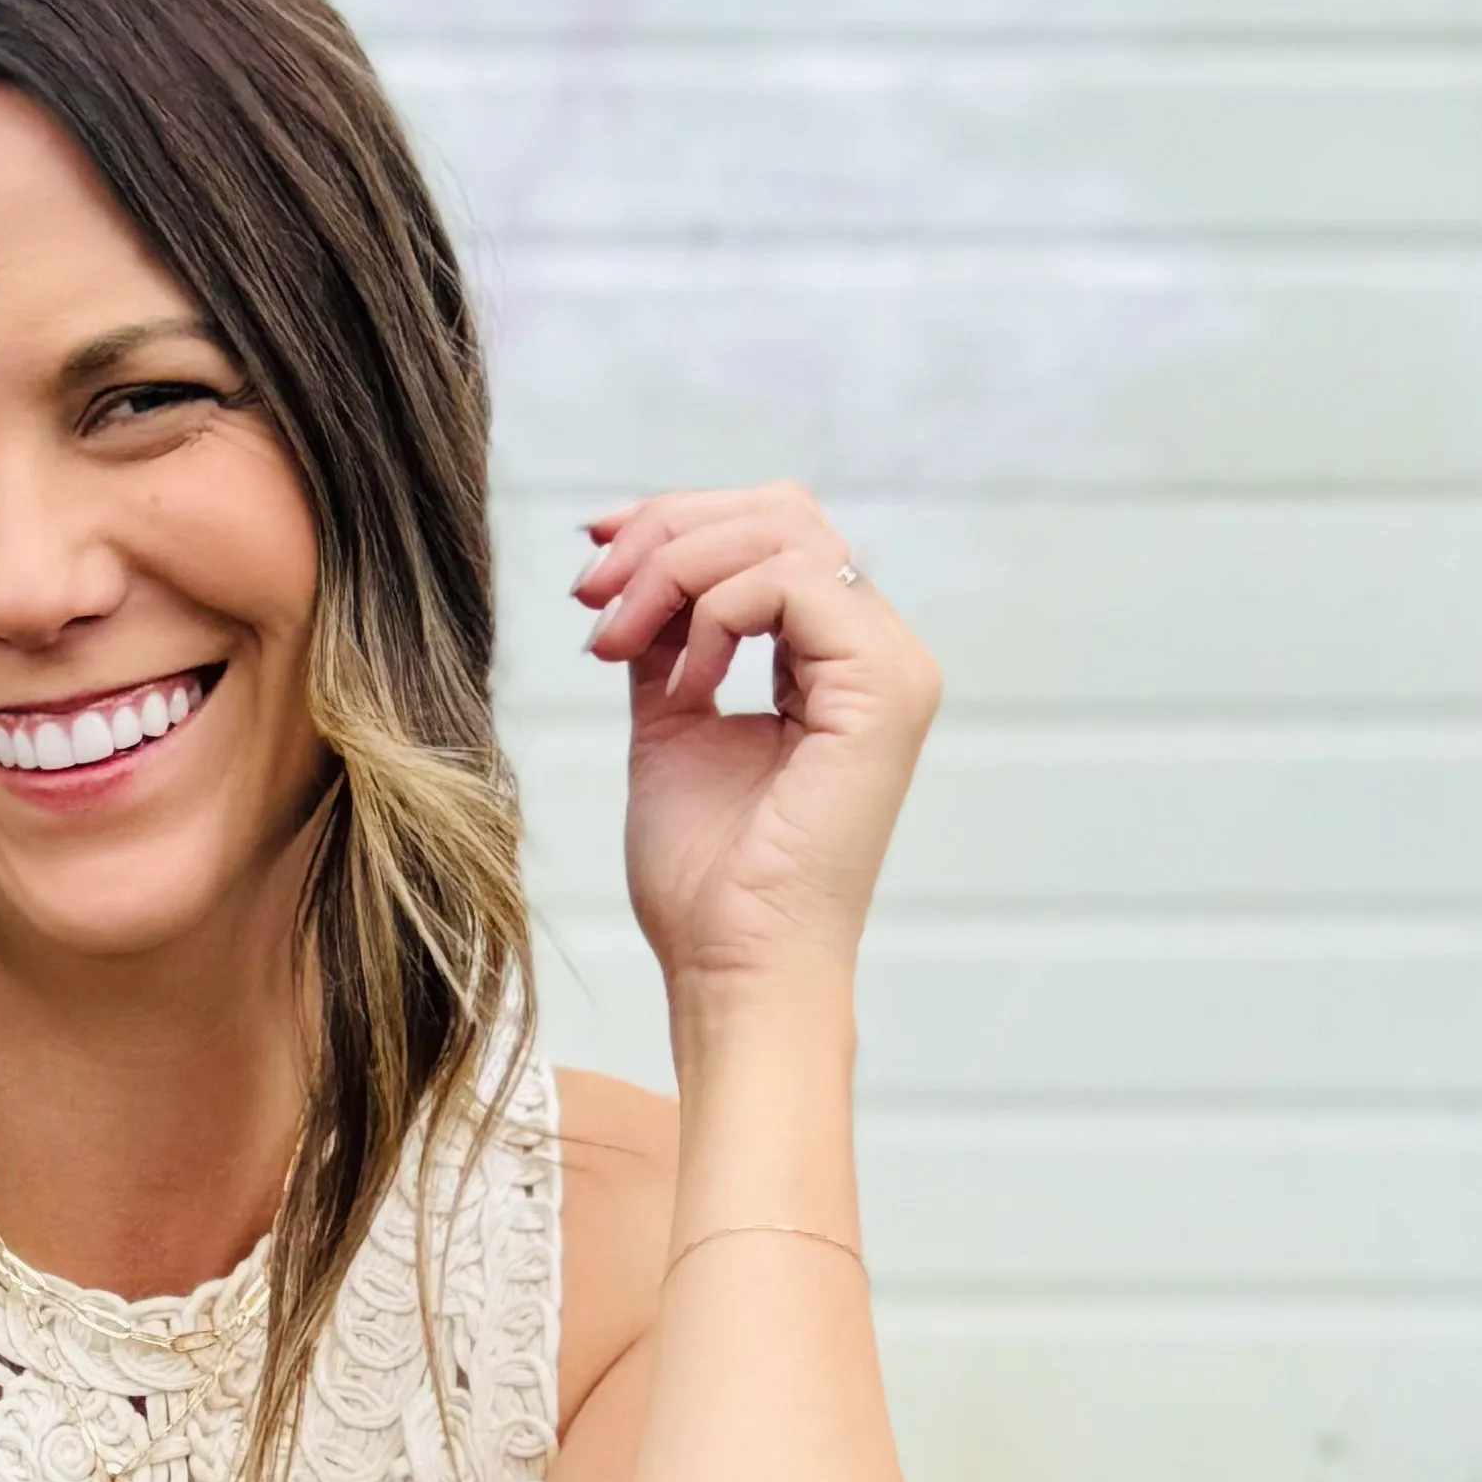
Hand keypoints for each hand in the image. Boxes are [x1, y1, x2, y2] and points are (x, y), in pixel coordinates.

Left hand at [577, 482, 938, 1010]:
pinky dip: (714, 615)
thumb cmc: (706, 884)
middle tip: (591, 593)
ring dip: (673, 572)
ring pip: (781, 533)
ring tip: (615, 641)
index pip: (769, 534)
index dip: (675, 523)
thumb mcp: (670, 729)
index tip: (590, 562)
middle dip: (666, 533)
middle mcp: (879, 652)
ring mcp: (891, 667)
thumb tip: (630, 566)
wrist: (732, 968)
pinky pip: (789, 584)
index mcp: (838, 660)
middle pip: (779, 512)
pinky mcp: (883, 688)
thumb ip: (668, 642)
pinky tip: (680, 688)